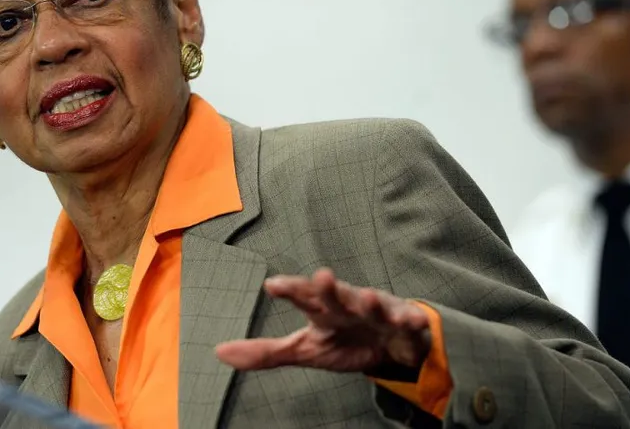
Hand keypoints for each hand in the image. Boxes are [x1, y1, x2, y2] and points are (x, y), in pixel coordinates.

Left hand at [215, 268, 431, 373]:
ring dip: (371, 301)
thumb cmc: (343, 340)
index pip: (302, 297)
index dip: (290, 290)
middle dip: (330, 287)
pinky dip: (410, 319)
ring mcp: (377, 311)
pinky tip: (411, 319)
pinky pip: (408, 320)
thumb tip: (218, 352)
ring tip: (369, 299)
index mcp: (322, 310)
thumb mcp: (304, 350)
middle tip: (322, 276)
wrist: (390, 346)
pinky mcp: (403, 322)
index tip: (271, 285)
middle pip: (337, 294)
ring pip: (373, 303)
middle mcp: (347, 303)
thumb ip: (265, 352)